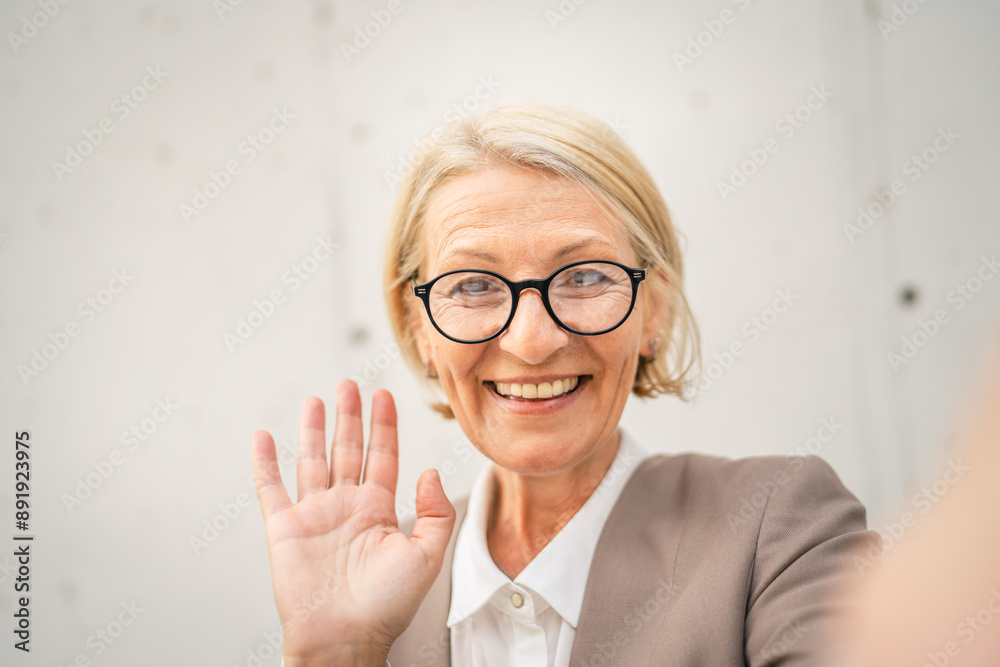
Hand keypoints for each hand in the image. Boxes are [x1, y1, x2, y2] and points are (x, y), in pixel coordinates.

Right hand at [252, 379, 455, 665]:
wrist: (344, 638)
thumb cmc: (386, 606)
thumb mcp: (427, 556)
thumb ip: (435, 512)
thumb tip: (431, 472)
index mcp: (378, 511)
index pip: (383, 456)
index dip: (384, 425)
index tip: (385, 395)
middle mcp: (346, 507)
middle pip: (348, 449)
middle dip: (350, 416)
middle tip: (350, 385)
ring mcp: (314, 515)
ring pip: (312, 460)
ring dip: (314, 429)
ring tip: (316, 399)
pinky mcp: (284, 528)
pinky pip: (271, 488)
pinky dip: (264, 462)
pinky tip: (263, 437)